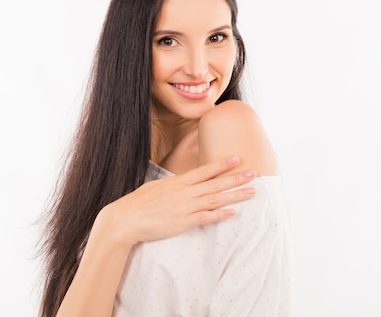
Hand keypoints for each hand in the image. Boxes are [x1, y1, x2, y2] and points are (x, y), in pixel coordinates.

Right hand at [99, 155, 256, 246]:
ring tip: (251, 192)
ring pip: (215, 199)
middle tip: (254, 172)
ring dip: (235, 195)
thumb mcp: (156, 187)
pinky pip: (205, 218)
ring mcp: (184, 207)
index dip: (221, 164)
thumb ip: (172, 185)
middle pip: (215, 183)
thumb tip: (181, 182)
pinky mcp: (182, 222)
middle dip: (236, 177)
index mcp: (177, 182)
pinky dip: (219, 215)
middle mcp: (184, 192)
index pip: (204, 170)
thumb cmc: (138, 203)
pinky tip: (232, 213)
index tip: (236, 158)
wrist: (126, 219)